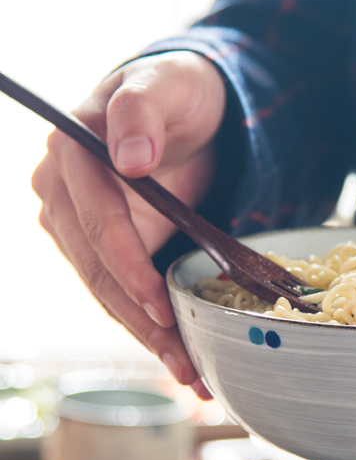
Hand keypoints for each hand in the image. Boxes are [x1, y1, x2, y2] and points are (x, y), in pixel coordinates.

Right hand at [32, 51, 225, 397]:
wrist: (185, 111)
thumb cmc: (177, 93)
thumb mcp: (167, 85)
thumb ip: (143, 110)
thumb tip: (129, 157)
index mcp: (71, 154)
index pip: (97, 220)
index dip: (128, 264)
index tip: (161, 301)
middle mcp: (62, 196)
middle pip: (98, 270)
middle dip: (141, 318)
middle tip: (184, 360)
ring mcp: (79, 228)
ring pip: (107, 292)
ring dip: (147, 336)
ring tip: (188, 374)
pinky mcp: (102, 249)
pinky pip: (120, 292)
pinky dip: (148, 326)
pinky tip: (179, 356)